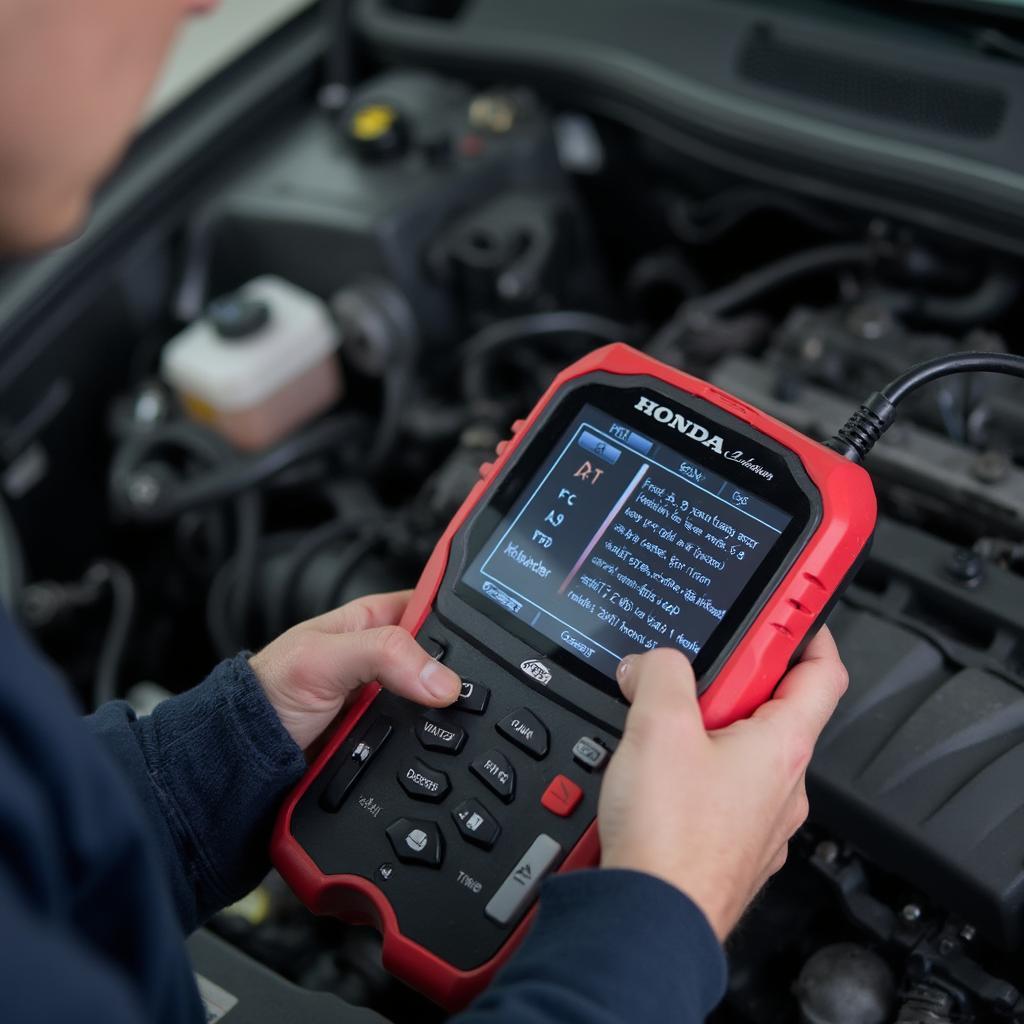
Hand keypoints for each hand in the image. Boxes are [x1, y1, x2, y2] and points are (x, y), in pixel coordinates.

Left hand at [250, 591, 460, 750]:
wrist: (246, 755)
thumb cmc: (268, 693)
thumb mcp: (322, 659)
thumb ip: (383, 655)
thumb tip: (441, 679)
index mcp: (374, 619)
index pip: (432, 603)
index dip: (459, 615)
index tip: (488, 636)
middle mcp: (387, 657)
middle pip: (443, 658)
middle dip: (454, 674)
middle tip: (460, 690)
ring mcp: (389, 698)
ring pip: (437, 703)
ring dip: (442, 716)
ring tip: (444, 722)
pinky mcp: (388, 737)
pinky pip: (423, 739)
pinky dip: (429, 746)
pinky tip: (431, 748)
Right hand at [598, 628, 847, 940]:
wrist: (651, 919)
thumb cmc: (671, 838)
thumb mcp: (658, 727)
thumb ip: (660, 674)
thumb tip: (654, 661)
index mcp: (783, 746)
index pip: (823, 672)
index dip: (809, 631)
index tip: (792, 607)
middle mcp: (783, 785)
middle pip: (773, 709)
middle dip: (731, 681)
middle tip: (690, 670)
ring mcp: (759, 819)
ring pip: (741, 752)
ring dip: (706, 729)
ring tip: (658, 727)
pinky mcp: (729, 843)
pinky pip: (720, 789)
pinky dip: (693, 770)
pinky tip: (655, 775)